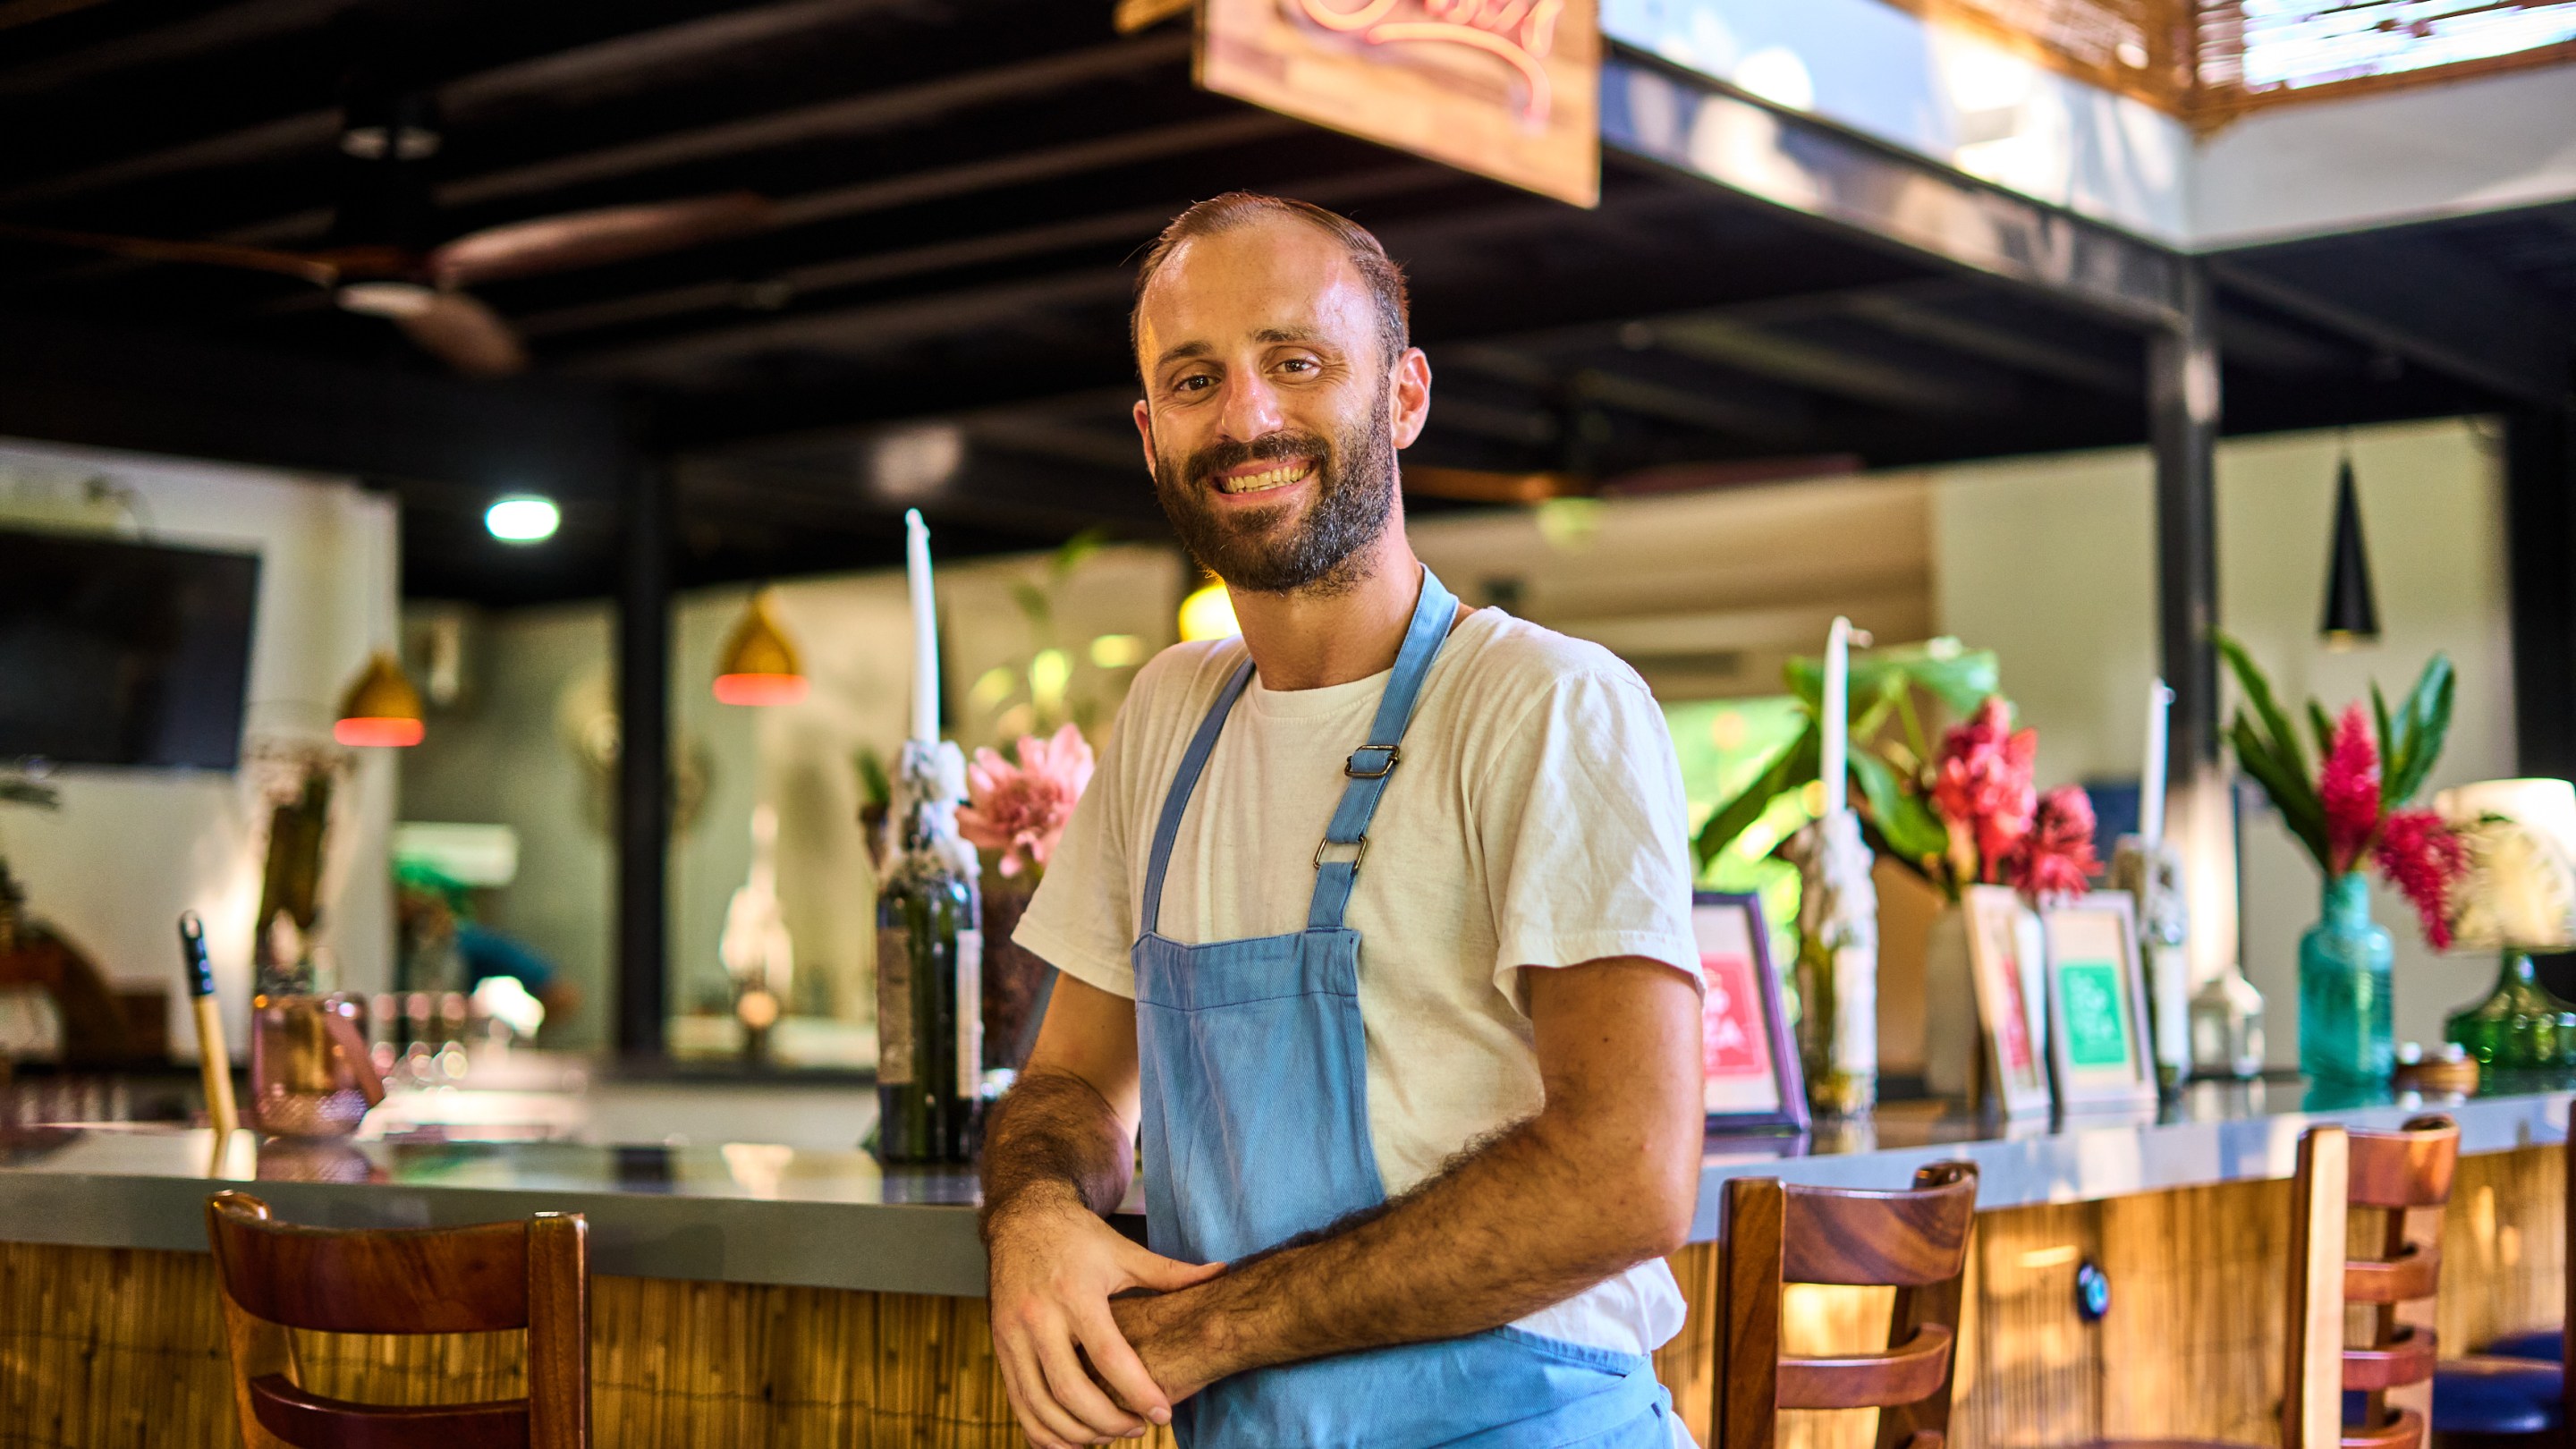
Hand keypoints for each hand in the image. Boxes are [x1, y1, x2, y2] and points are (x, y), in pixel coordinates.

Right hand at [987, 1188, 1222, 1446]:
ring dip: (1076, 1434)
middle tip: (1137, 1429)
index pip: (1108, 1355)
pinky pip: (1018, 1403)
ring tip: (1108, 1437)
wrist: (1021, 1220)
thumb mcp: (1123, 1251)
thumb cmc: (1078, 1237)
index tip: (1162, 1413)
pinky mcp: (999, 1347)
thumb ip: (1170, 1272)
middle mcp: (1038, 1317)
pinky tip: (1072, 1440)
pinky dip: (1042, 1431)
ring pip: (1039, 1405)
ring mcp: (1012, 1336)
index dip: (1137, 1391)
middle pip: (1071, 1390)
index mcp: (1075, 1294)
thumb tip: (1222, 1272)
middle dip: (1107, 1422)